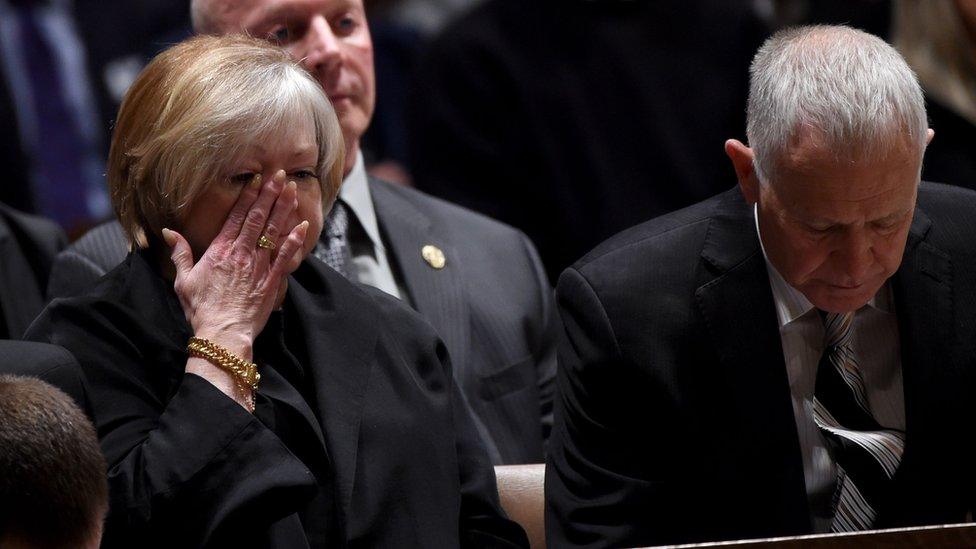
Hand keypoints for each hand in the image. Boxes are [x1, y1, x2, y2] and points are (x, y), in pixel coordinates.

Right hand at [163, 171, 308, 359]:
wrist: (223, 333)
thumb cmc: (201, 309)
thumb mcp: (183, 280)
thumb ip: (179, 253)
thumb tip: (168, 232)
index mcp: (220, 250)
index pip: (236, 216)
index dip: (248, 196)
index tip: (257, 180)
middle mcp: (241, 253)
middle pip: (257, 218)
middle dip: (269, 194)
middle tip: (279, 175)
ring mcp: (258, 265)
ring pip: (273, 231)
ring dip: (283, 209)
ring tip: (291, 189)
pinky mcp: (272, 280)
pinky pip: (285, 256)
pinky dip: (294, 239)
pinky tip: (302, 224)